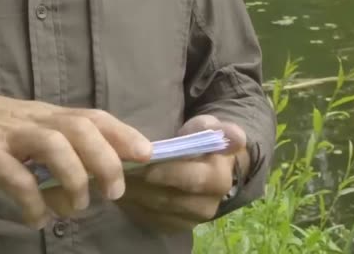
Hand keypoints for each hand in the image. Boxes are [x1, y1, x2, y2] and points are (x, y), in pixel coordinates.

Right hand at [0, 89, 152, 227]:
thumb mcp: (19, 138)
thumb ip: (49, 162)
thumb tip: (78, 196)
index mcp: (42, 115)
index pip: (91, 117)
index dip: (122, 133)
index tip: (148, 154)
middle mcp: (30, 120)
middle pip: (80, 128)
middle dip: (106, 159)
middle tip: (114, 191)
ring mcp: (6, 134)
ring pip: (53, 144)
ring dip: (73, 177)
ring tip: (76, 205)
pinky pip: (12, 175)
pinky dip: (30, 200)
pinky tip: (35, 218)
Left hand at [116, 115, 246, 232]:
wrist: (209, 167)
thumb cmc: (205, 141)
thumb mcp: (209, 127)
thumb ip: (214, 129)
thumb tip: (236, 137)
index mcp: (218, 179)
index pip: (191, 179)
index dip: (167, 173)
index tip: (145, 164)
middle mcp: (208, 205)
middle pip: (169, 197)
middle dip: (142, 184)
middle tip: (119, 168)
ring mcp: (192, 220)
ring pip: (157, 209)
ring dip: (135, 194)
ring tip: (117, 176)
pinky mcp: (177, 227)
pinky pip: (151, 219)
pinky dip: (134, 204)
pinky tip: (124, 188)